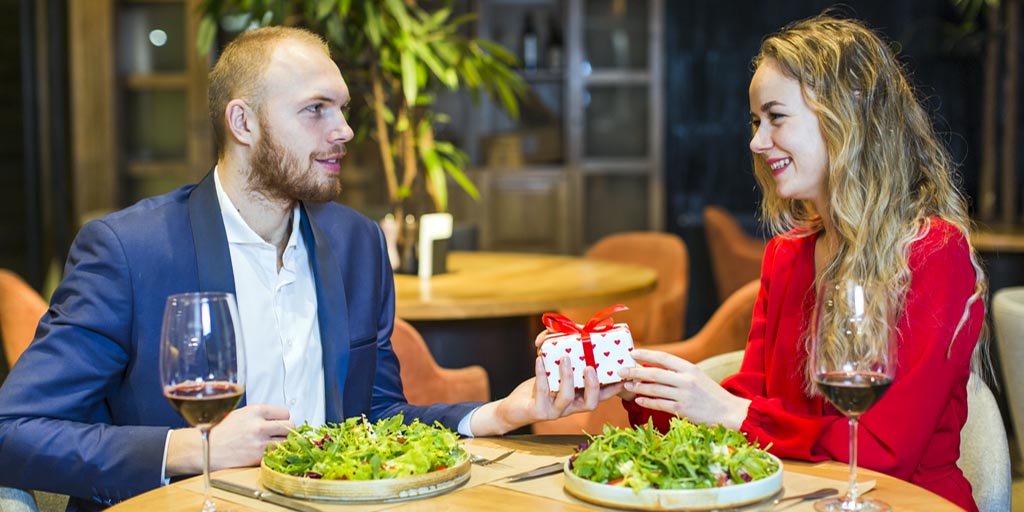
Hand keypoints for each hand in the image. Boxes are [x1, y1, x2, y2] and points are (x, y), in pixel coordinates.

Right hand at [166, 404, 293, 475]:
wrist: (206, 449)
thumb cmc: (221, 431)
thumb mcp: (241, 414)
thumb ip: (260, 415)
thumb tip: (278, 418)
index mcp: (256, 411)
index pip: (285, 413)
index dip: (283, 419)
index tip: (280, 423)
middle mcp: (259, 425)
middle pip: (290, 426)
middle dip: (287, 431)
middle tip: (280, 434)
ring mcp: (260, 443)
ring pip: (287, 442)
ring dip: (283, 444)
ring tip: (274, 444)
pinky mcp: (258, 458)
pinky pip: (277, 455)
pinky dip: (275, 455)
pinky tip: (267, 453)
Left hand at [471, 356, 622, 435]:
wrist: (515, 408)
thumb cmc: (538, 387)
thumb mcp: (551, 369)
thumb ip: (558, 349)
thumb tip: (561, 329)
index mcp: (579, 399)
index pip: (600, 396)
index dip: (612, 388)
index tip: (621, 375)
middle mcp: (570, 408)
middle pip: (590, 403)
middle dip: (593, 385)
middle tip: (590, 367)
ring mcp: (554, 411)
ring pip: (566, 398)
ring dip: (567, 376)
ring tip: (565, 357)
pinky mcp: (538, 411)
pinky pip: (542, 392)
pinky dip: (542, 374)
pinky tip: (539, 359)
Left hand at [617, 349, 749, 429]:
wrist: (728, 412)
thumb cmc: (710, 394)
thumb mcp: (697, 376)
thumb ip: (679, 372)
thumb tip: (653, 367)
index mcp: (690, 368)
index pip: (664, 358)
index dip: (646, 354)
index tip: (632, 352)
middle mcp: (687, 380)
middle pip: (654, 373)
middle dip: (635, 371)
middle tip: (621, 371)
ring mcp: (684, 395)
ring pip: (654, 389)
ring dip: (638, 387)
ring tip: (627, 385)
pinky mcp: (683, 410)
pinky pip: (659, 404)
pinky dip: (646, 401)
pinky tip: (638, 399)